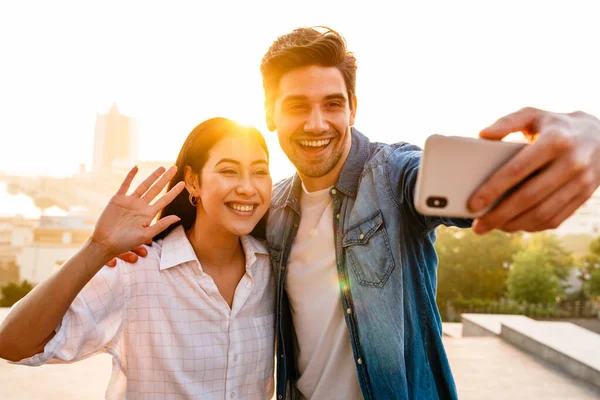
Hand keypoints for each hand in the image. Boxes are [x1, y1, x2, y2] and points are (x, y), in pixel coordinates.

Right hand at [91, 165, 184, 257]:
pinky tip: (136, 168)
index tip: (183, 183)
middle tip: (175, 168)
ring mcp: (129, 201)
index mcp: (148, 214)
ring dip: (152, 176)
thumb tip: (178, 217)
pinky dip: (130, 176)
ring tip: (162, 168)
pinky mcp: (117, 199)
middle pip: (156, 189)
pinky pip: (125, 185)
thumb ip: (161, 225)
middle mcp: (141, 206)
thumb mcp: (145, 234)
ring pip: (143, 185)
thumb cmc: (125, 242)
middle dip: (165, 178)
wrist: (105, 242)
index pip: (164, 200)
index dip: (173, 191)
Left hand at [468, 107, 599, 233]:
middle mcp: (571, 162)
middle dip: (499, 215)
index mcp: (555, 140)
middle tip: (477, 226)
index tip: (473, 203)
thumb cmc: (555, 125)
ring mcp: (581, 182)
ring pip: (542, 213)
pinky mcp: (584, 196)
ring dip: (513, 225)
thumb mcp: (533, 114)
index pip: (518, 169)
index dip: (493, 189)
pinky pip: (555, 219)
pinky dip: (531, 226)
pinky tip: (512, 225)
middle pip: (529, 197)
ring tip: (491, 227)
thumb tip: (482, 135)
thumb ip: (507, 122)